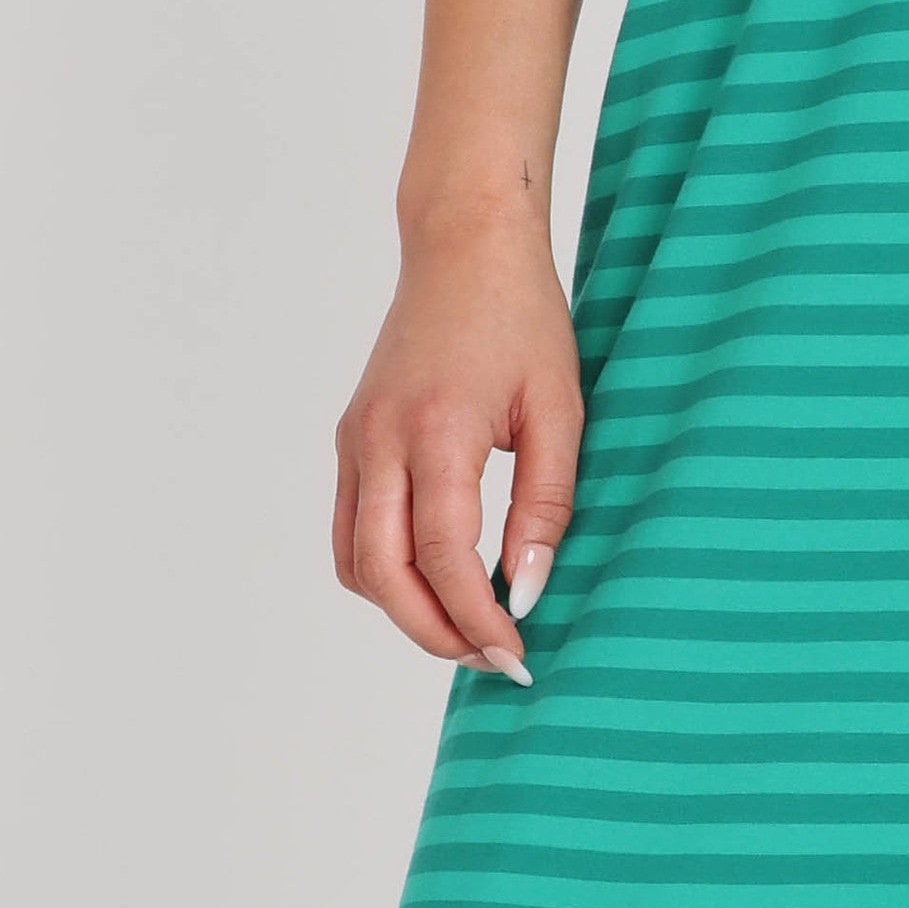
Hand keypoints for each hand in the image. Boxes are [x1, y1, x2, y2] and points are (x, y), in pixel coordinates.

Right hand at [332, 210, 584, 682]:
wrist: (464, 247)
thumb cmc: (523, 319)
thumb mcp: (559, 408)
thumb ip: (546, 504)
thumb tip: (527, 591)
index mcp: (435, 429)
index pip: (444, 556)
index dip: (477, 619)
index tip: (518, 656)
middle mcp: (379, 440)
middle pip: (384, 576)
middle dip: (436, 634)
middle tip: (492, 660)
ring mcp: (355, 441)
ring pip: (357, 564)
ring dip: (406, 611)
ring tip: (469, 627)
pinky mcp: (350, 440)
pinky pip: (352, 532)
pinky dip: (385, 573)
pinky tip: (437, 580)